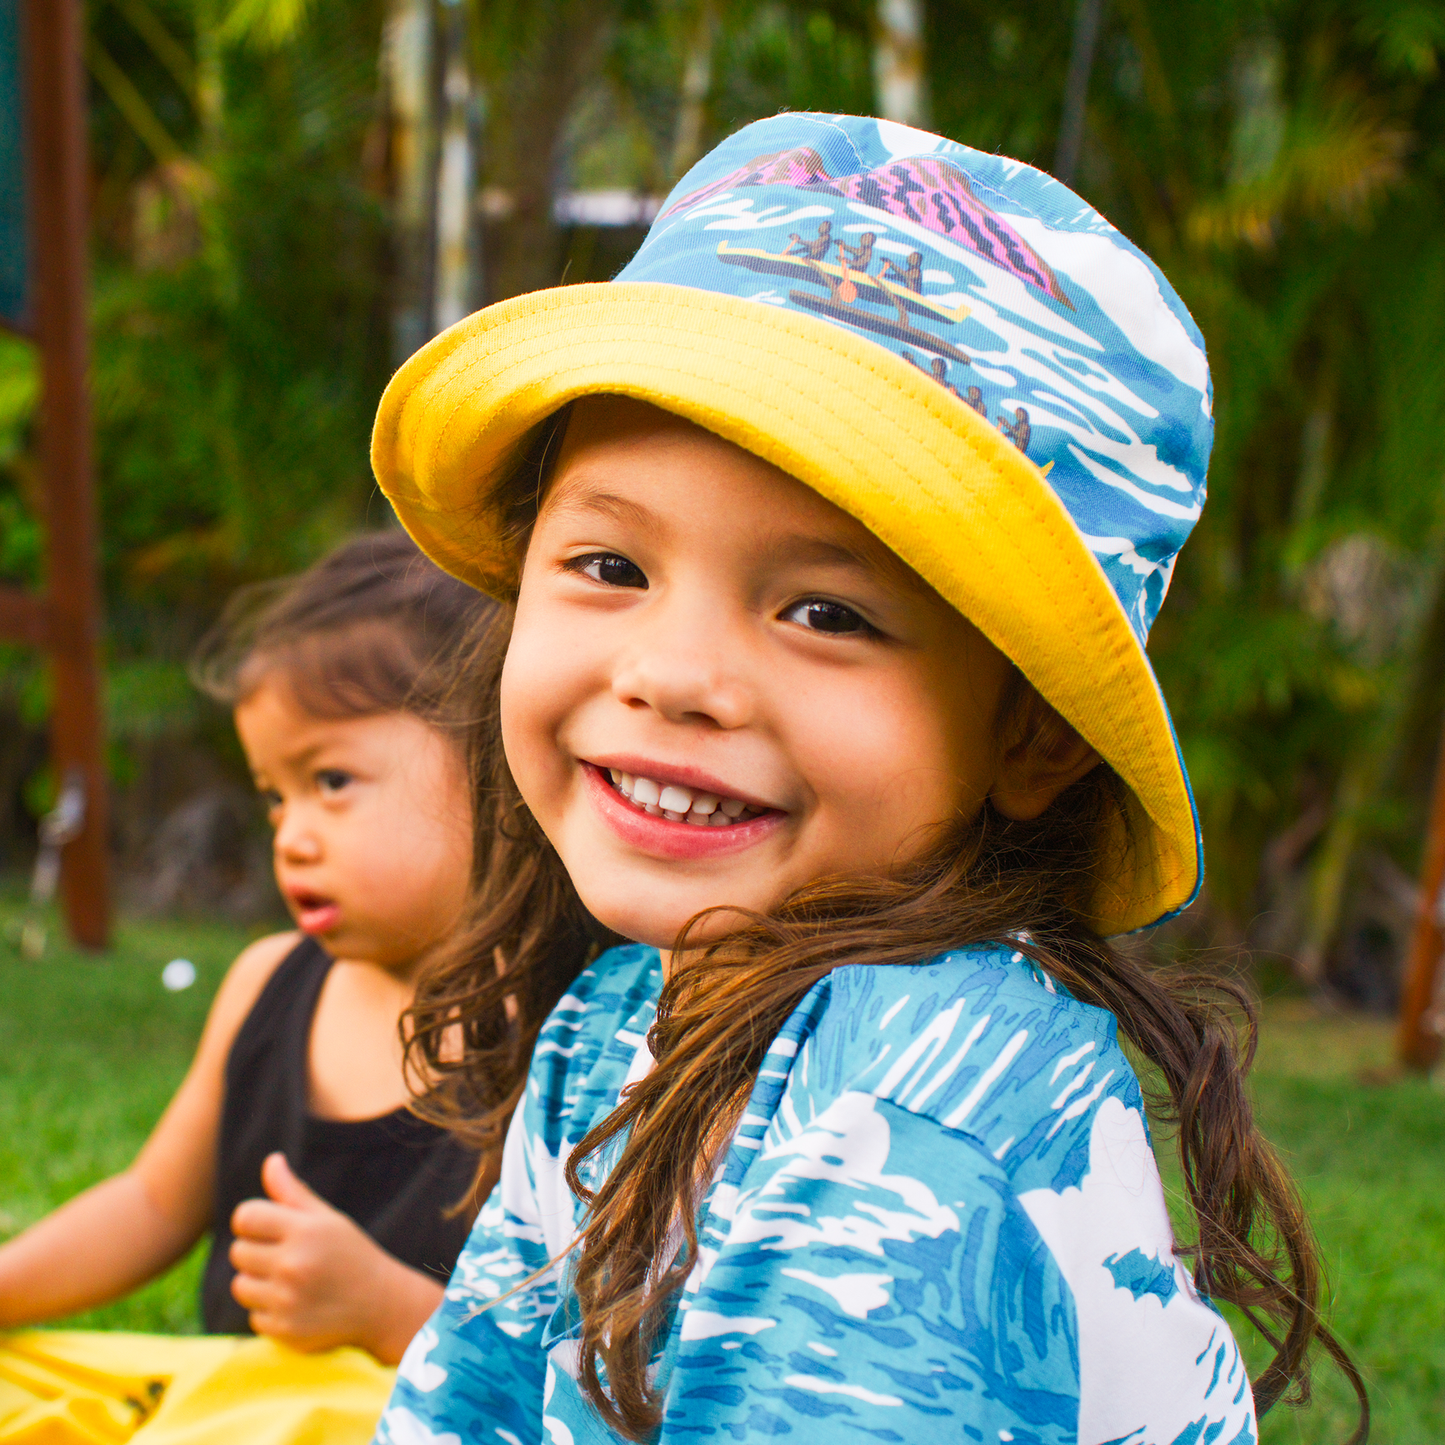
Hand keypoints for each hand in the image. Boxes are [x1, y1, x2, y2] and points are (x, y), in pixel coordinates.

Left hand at [228, 1152, 443, 1362]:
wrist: (381, 1305)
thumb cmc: (351, 1254)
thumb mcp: (327, 1219)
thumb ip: (293, 1192)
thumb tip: (271, 1160)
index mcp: (305, 1231)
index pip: (245, 1217)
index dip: (252, 1220)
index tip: (269, 1227)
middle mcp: (294, 1264)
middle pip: (238, 1251)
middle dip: (256, 1251)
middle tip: (284, 1255)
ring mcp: (287, 1300)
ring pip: (240, 1285)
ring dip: (258, 1282)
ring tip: (288, 1280)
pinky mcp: (284, 1330)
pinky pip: (254, 1316)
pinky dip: (270, 1311)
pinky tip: (297, 1304)